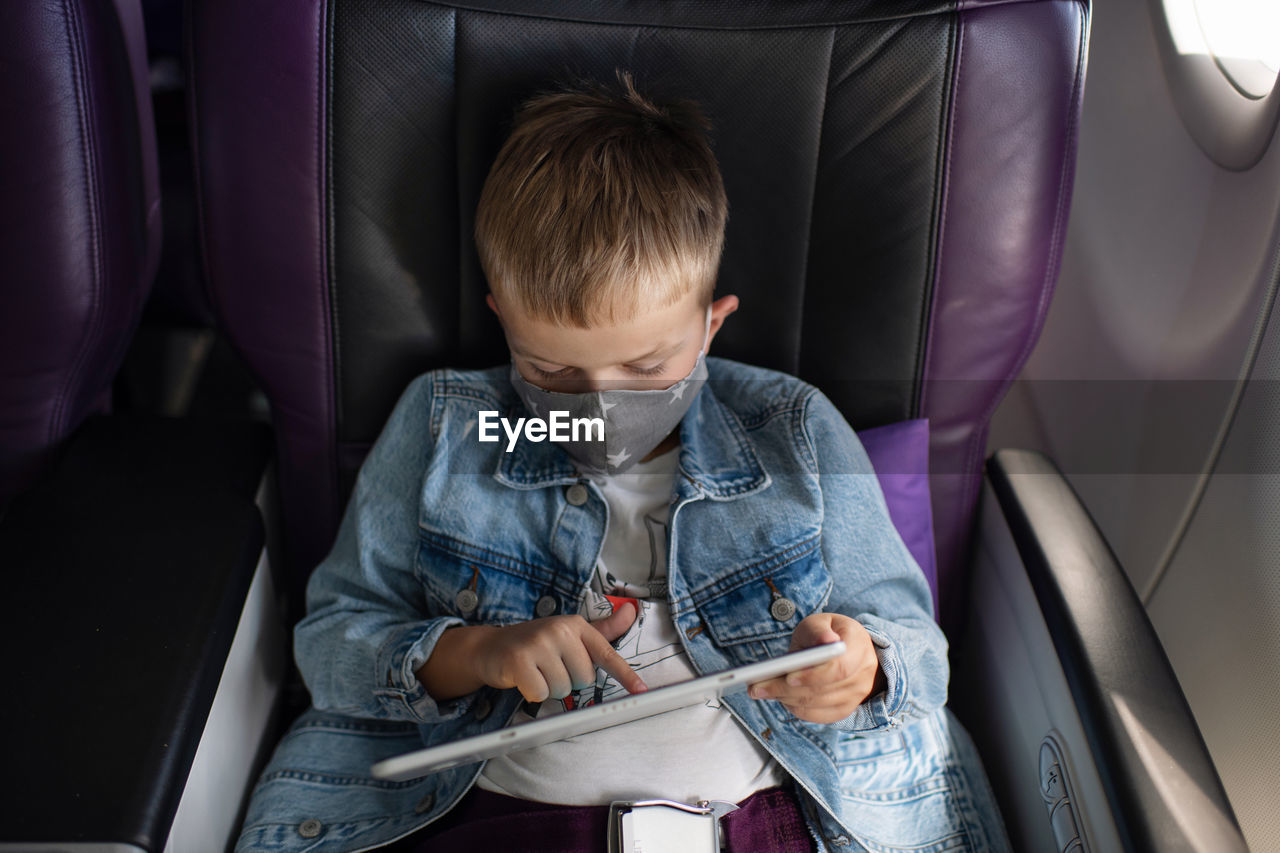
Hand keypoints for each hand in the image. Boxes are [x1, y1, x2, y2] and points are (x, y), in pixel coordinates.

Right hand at [418, 602, 645, 702]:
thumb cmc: (534, 644)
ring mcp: (539, 643)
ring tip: (535, 672)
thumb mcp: (568, 634)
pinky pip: (540, 694)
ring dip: (548, 688)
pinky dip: (532, 693)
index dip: (625, 674)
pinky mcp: (520, 660)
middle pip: (583, 679)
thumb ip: (601, 630)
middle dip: (567, 681)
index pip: (605, 653)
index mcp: (575, 625)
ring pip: (562, 689)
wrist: (490, 647)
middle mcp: (559, 630)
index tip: (641, 691)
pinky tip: (523, 679)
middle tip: (548, 668)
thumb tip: (631, 612)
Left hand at [747, 612, 885, 723]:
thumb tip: (826, 641)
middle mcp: (863, 673)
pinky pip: (819, 716)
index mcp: (859, 645)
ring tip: (761, 691)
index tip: (788, 676)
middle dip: (787, 690)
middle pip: (823, 690)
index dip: (814, 675)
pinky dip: (796, 709)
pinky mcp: (845, 709)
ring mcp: (857, 695)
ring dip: (787, 700)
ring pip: (818, 705)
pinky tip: (779, 698)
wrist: (848, 650)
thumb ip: (819, 630)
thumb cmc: (828, 633)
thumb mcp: (821, 622)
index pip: (839, 668)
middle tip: (757, 688)